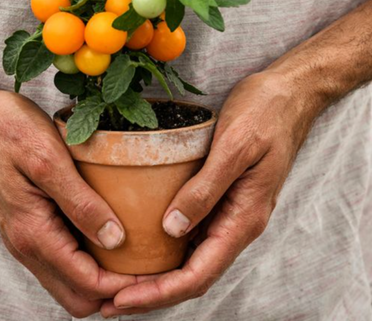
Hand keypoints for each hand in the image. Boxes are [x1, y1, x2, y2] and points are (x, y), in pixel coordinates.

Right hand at [0, 88, 136, 317]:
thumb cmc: (9, 130)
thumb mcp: (49, 160)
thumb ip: (80, 203)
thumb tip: (114, 240)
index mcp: (33, 232)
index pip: (87, 283)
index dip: (124, 285)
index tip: (156, 271)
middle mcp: (27, 244)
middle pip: (77, 294)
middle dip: (114, 290)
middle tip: (148, 266)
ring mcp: (25, 236)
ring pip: (68, 279)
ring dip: (101, 277)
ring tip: (135, 254)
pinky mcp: (28, 224)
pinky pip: (61, 258)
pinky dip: (87, 259)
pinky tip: (107, 235)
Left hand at [101, 71, 319, 316]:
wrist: (287, 95)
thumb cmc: (265, 115)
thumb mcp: (235, 148)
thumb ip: (206, 190)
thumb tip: (171, 229)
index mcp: (244, 218)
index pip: (199, 274)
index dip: (159, 293)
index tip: (122, 301)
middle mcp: (236, 222)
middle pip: (192, 273)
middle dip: (152, 291)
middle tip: (110, 300)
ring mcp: (229, 210)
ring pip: (191, 256)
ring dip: (158, 273)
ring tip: (120, 278)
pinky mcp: (222, 196)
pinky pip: (194, 230)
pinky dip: (167, 245)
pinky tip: (144, 241)